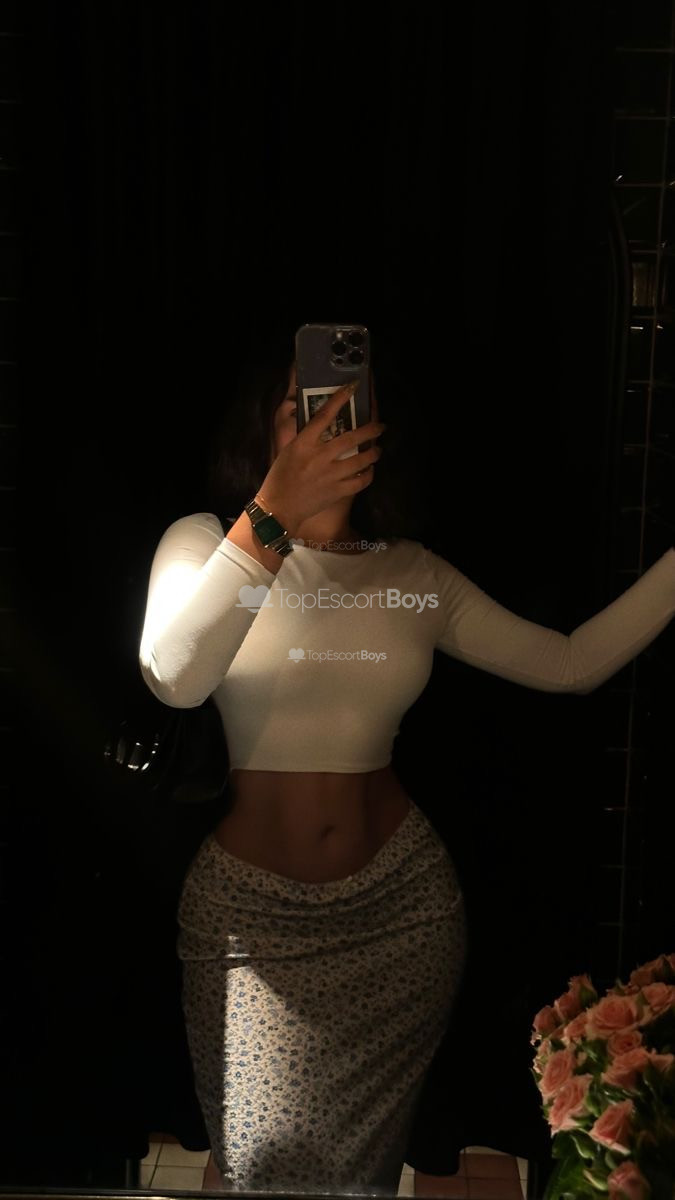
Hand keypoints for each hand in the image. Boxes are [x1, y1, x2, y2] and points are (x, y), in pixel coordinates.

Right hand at [257, 380, 385, 533]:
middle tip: (381, 426)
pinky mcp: (337, 492)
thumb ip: (306, 437)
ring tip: (378, 450)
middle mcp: (319, 457)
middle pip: (352, 438)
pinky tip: (370, 471)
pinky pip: (361, 481)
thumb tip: (323, 423)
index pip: (324, 415)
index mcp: (304, 443)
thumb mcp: (289, 451)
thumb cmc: (280, 478)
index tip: (353, 387)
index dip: (340, 398)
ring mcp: (330, 475)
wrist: (279, 508)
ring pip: (361, 461)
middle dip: (371, 430)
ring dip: (374, 453)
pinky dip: (369, 475)